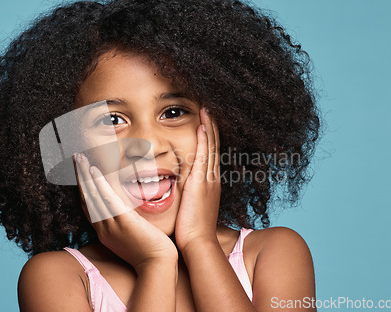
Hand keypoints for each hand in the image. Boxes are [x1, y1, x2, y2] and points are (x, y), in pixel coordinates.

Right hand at [73, 153, 177, 270]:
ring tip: (79, 158)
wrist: (157, 264)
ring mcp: (111, 224)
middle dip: (78, 177)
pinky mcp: (123, 221)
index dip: (82, 188)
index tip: (79, 173)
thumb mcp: (130, 236)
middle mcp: (103, 227)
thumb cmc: (148, 251)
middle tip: (75, 158)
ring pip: (92, 196)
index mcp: (104, 231)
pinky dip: (98, 184)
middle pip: (85, 198)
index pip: (87, 206)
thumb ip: (124, 222)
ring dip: (84, 175)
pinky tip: (93, 170)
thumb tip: (125, 210)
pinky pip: (107, 199)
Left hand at [174, 107, 220, 252]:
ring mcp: (209, 179)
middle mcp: (212, 178)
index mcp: (209, 183)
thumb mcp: (190, 207)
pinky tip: (202, 126)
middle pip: (214, 146)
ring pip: (211, 147)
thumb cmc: (191, 229)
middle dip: (212, 126)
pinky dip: (205, 140)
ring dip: (209, 127)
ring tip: (207, 109)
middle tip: (209, 108)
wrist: (198, 243)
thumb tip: (176, 188)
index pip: (210, 154)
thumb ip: (186, 195)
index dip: (209, 137)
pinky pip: (204, 156)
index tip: (206, 121)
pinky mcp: (202, 182)